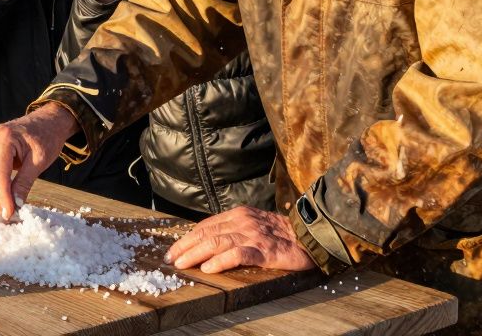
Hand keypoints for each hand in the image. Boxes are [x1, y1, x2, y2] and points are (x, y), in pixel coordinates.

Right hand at [0, 103, 78, 220]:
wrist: (49, 120)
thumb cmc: (48, 137)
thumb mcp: (39, 161)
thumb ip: (25, 182)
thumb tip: (16, 205)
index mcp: (4, 138)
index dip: (3, 196)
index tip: (9, 214)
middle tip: (8, 215)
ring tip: (6, 207)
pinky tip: (4, 195)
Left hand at [165, 206, 315, 273]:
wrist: (311, 236)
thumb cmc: (281, 234)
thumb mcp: (253, 224)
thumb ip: (233, 229)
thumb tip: (208, 241)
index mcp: (238, 214)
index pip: (206, 225)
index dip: (187, 238)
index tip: (174, 250)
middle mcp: (243, 221)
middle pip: (207, 233)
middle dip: (185, 246)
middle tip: (171, 259)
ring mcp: (253, 235)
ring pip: (217, 242)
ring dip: (196, 254)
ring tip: (183, 264)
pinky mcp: (264, 250)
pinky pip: (238, 254)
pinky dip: (221, 261)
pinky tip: (209, 268)